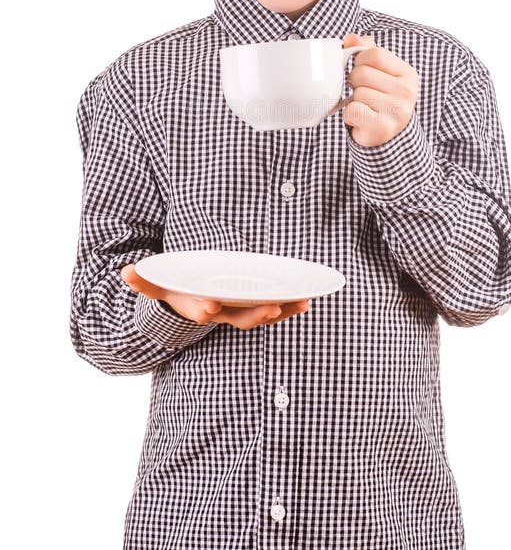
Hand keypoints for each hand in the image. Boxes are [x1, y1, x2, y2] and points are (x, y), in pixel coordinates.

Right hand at [121, 264, 309, 329]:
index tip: (210, 307)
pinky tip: (306, 301)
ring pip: (261, 316)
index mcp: (194, 306)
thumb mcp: (156, 285)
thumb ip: (142, 280)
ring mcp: (237, 313)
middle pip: (238, 318)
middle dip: (254, 315)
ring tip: (299, 303)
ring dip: (280, 312)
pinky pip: (274, 309)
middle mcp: (219, 314)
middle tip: (272, 309)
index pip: (198, 310)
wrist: (185, 305)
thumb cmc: (174, 288)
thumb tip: (125, 272)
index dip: (203, 310)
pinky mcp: (253, 308)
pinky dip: (290, 307)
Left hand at [342, 33, 419, 146]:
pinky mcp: (382, 128)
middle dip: (355, 83)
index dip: (360, 61)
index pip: (373, 53)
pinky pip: (352, 111)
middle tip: (363, 93)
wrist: (388, 135)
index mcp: (407, 74)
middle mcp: (407, 92)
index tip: (364, 72)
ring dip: (353, 101)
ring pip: (357, 93)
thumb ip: (366, 50)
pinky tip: (361, 119)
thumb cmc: (380, 99)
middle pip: (361, 73)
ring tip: (365, 107)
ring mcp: (397, 111)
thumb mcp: (378, 72)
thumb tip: (351, 38)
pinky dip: (350, 115)